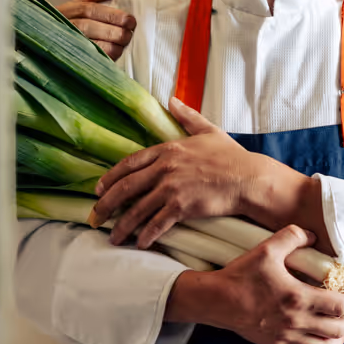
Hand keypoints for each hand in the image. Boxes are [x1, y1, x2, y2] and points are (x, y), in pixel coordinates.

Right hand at [59, 0, 134, 58]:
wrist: (54, 42)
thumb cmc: (71, 22)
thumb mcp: (80, 3)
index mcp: (66, 10)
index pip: (88, 10)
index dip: (110, 15)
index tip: (128, 19)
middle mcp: (63, 26)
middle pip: (87, 27)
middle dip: (112, 31)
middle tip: (128, 32)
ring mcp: (66, 44)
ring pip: (87, 44)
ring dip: (110, 45)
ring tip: (123, 42)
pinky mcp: (71, 59)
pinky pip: (89, 60)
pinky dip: (104, 57)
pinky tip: (115, 53)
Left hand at [91, 98, 268, 247]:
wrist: (249, 178)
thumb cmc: (232, 157)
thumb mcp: (208, 131)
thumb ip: (187, 117)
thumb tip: (172, 100)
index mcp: (167, 149)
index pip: (129, 163)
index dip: (110, 178)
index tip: (98, 190)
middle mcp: (164, 168)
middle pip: (125, 188)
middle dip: (106, 205)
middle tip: (95, 217)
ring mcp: (171, 188)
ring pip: (137, 209)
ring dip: (122, 226)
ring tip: (114, 237)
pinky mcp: (182, 206)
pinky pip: (157, 223)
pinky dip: (146, 235)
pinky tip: (140, 244)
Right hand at [164, 226, 343, 343]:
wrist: (214, 301)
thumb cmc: (241, 275)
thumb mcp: (267, 249)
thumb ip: (293, 236)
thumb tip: (313, 234)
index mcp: (298, 298)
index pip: (341, 306)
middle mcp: (295, 322)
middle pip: (339, 329)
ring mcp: (286, 337)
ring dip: (340, 336)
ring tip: (342, 323)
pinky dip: (320, 343)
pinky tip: (319, 331)